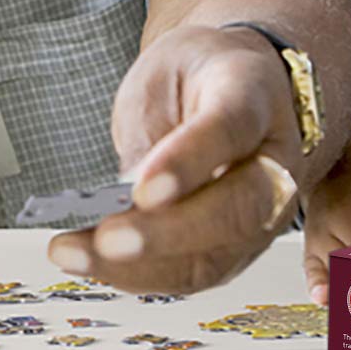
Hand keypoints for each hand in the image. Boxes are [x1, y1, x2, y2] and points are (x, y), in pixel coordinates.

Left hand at [47, 24, 306, 293]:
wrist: (232, 87)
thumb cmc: (197, 78)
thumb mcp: (167, 73)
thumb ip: (154, 131)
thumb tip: (126, 195)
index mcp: (255, 97)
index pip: (231, 130)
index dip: (188, 161)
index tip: (143, 188)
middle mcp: (274, 162)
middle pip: (239, 209)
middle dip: (167, 233)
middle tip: (107, 238)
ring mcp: (263, 214)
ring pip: (214, 256)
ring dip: (140, 267)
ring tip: (76, 254)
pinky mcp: (235, 248)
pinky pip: (190, 274)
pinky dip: (136, 276)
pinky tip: (90, 261)